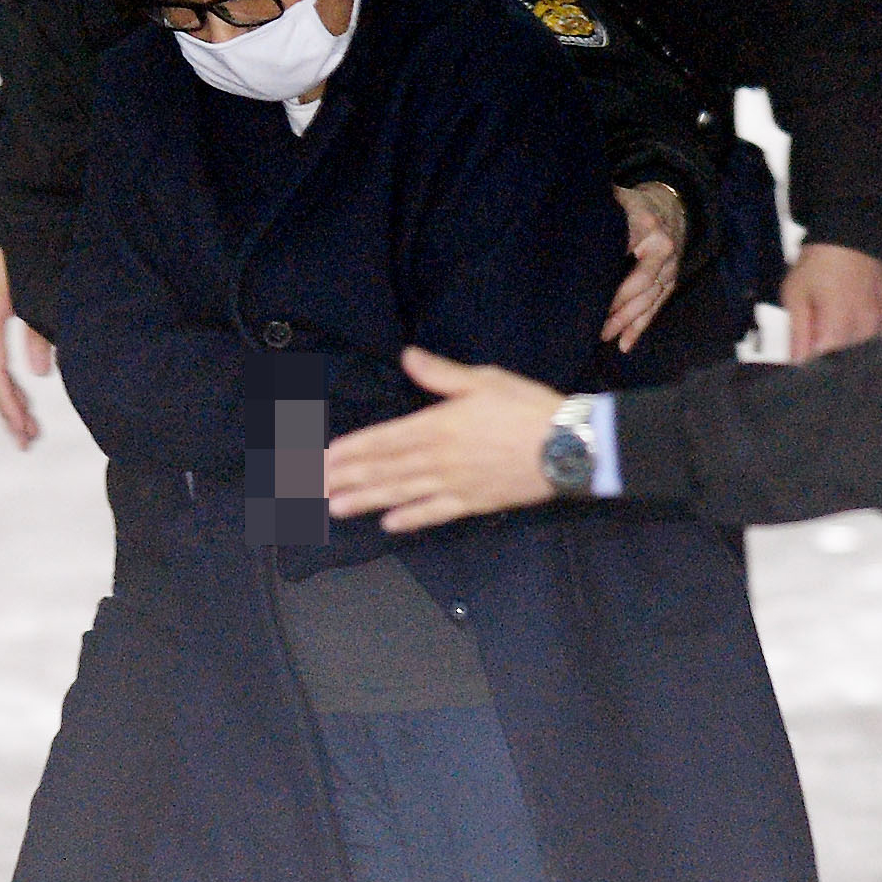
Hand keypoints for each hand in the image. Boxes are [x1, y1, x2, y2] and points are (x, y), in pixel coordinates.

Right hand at [0, 245, 54, 448]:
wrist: (16, 208)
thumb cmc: (33, 247)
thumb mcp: (41, 289)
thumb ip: (41, 330)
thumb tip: (40, 374)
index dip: (10, 406)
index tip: (24, 433)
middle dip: (10, 410)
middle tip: (28, 442)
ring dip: (11, 397)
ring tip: (28, 429)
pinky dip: (10, 376)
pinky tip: (23, 396)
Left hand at [324, 348, 562, 531]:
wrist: (568, 445)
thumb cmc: (528, 406)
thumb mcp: (485, 379)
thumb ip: (442, 373)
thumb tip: (407, 357)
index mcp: (437, 425)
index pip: (384, 439)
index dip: (352, 449)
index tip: (324, 457)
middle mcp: (438, 459)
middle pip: (384, 470)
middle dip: (347, 477)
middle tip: (313, 486)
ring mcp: (454, 484)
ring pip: (401, 493)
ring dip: (366, 500)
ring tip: (335, 507)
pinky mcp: (474, 503)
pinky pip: (435, 513)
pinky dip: (411, 519)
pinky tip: (389, 524)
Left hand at [605, 181, 687, 351]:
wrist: (668, 205)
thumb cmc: (631, 204)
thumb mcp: (616, 199)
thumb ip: (597, 208)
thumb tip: (562, 219)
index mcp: (648, 229)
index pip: (632, 265)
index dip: (615, 288)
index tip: (590, 301)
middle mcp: (664, 250)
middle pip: (643, 288)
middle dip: (620, 311)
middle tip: (596, 329)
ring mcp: (671, 267)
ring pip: (650, 300)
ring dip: (628, 323)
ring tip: (605, 337)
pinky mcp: (672, 280)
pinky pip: (658, 306)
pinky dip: (640, 327)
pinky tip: (625, 344)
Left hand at [782, 242, 881, 361]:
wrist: (852, 232)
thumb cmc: (818, 263)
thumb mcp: (796, 295)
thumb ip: (798, 335)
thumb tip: (798, 366)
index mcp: (840, 329)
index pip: (825, 366)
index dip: (811, 366)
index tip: (803, 356)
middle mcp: (865, 332)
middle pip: (846, 361)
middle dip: (829, 357)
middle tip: (815, 337)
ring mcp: (881, 324)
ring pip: (862, 350)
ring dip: (846, 347)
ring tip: (833, 325)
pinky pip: (874, 336)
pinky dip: (861, 334)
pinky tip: (850, 319)